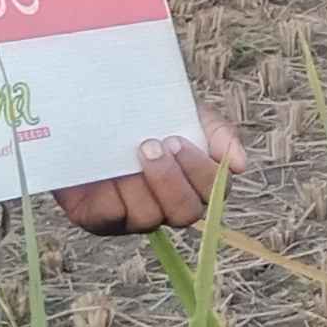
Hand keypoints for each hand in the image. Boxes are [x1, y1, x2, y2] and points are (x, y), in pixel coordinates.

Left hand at [56, 115, 245, 237]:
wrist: (87, 108)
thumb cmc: (142, 112)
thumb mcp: (184, 112)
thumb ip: (216, 132)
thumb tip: (240, 165)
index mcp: (194, 182)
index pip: (214, 191)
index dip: (200, 173)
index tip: (176, 140)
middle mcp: (168, 205)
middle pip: (186, 214)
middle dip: (170, 181)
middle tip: (150, 146)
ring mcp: (134, 216)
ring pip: (149, 217)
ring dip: (138, 184)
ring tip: (126, 153)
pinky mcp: (98, 219)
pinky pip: (111, 216)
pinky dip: (110, 193)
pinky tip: (105, 171)